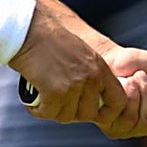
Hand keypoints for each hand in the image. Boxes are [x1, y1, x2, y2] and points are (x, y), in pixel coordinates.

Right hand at [9, 9, 126, 123]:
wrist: (29, 31)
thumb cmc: (48, 40)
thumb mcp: (80, 53)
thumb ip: (89, 74)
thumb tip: (90, 100)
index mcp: (99, 67)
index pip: (118, 101)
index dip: (108, 113)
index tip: (96, 114)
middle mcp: (90, 78)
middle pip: (88, 114)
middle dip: (72, 112)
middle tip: (58, 103)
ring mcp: (73, 85)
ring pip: (67, 116)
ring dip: (53, 110)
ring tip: (43, 99)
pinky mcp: (55, 92)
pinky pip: (49, 113)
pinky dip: (39, 110)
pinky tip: (34, 102)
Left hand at [97, 45, 146, 141]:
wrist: (111, 55)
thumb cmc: (139, 63)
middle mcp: (143, 128)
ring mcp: (127, 129)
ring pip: (146, 122)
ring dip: (144, 92)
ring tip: (136, 77)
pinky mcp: (111, 124)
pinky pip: (129, 117)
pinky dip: (131, 94)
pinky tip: (126, 83)